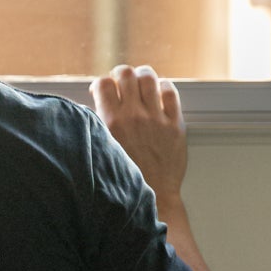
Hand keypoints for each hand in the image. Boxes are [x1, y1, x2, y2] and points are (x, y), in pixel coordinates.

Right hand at [89, 64, 187, 206]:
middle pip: (126, 73)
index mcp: (111, 122)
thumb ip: (99, 127)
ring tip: (141, 82)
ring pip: (148, 77)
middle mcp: (134, 116)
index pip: (103, 83)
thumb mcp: (103, 150)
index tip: (104, 91)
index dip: (101, 84)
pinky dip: (163, 87)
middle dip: (121, 74)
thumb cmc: (125, 177)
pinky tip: (159, 92)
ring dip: (142, 75)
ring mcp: (156, 118)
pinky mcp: (175, 124)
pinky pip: (170, 91)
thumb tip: (95, 107)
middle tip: (122, 82)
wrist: (154, 196)